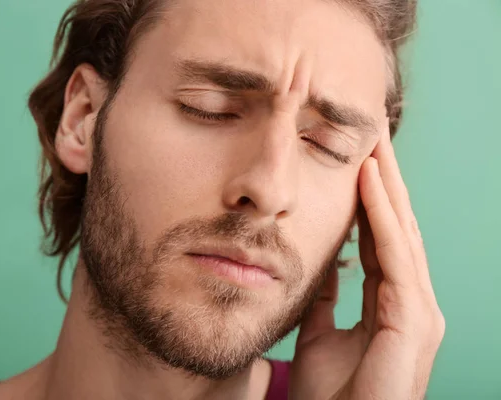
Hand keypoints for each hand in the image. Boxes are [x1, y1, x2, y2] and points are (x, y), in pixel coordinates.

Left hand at [289, 129, 444, 399]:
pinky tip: (369, 180)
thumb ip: (328, 296)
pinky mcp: (412, 319)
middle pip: (397, 227)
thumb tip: (323, 264)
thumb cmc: (331, 394)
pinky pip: (394, 255)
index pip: (381, 237)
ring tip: (373, 142)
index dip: (369, 198)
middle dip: (385, 180)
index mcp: (392, 302)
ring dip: (386, 185)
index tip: (356, 159)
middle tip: (372, 133)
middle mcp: (412, 301)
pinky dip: (380, 215)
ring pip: (401, 232)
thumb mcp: (321, 332)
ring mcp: (417, 310)